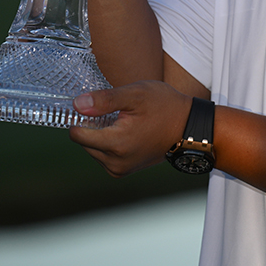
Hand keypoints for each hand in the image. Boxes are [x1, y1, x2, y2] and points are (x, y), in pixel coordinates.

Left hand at [68, 82, 192, 176]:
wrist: (189, 127)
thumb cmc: (165, 107)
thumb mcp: (135, 94)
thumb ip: (104, 100)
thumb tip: (77, 105)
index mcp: (116, 144)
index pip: (77, 134)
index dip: (81, 116)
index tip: (96, 105)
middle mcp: (115, 162)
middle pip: (84, 142)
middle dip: (93, 126)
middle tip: (115, 112)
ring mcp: (120, 169)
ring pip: (93, 149)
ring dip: (101, 135)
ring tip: (123, 121)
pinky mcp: (124, 170)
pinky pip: (104, 156)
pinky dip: (109, 143)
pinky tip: (125, 131)